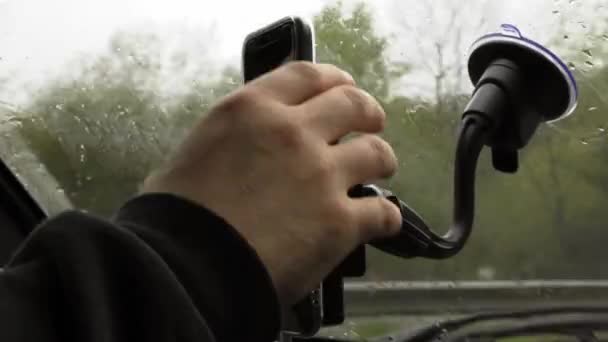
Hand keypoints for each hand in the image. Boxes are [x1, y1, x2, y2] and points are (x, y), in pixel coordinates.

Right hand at [142, 62, 400, 306]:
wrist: (187, 268)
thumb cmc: (175, 216)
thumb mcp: (190, 155)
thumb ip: (227, 143)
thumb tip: (237, 154)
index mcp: (252, 110)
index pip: (307, 75)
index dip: (334, 79)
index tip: (343, 86)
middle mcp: (293, 132)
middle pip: (352, 105)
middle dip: (367, 113)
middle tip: (371, 123)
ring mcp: (321, 176)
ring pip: (375, 153)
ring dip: (382, 159)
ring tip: (381, 168)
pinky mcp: (339, 222)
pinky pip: (382, 213)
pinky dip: (386, 217)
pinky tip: (381, 222)